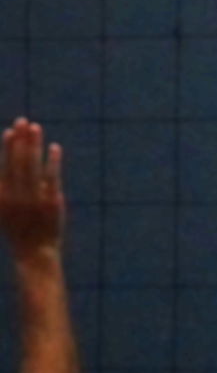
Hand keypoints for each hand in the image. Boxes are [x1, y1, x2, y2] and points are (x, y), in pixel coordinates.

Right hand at [0, 119, 64, 256]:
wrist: (33, 251)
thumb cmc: (17, 228)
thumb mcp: (2, 209)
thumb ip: (2, 188)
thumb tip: (6, 166)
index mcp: (1, 197)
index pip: (3, 166)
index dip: (6, 148)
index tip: (9, 131)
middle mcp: (15, 195)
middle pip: (17, 161)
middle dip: (20, 140)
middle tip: (23, 121)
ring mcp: (33, 197)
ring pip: (33, 165)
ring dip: (34, 145)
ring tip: (36, 128)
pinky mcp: (50, 201)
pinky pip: (51, 176)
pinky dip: (53, 160)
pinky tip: (55, 147)